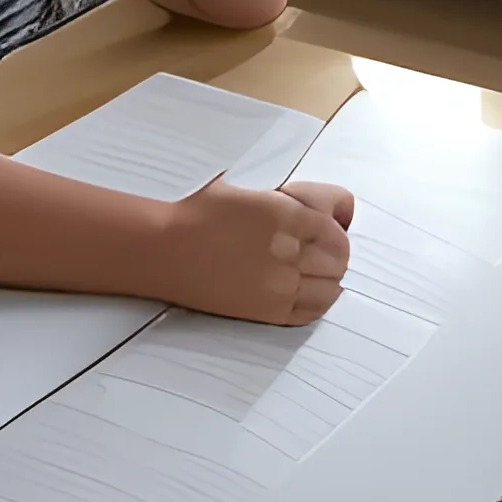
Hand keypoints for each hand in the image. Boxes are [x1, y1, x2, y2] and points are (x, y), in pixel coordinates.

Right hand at [153, 178, 353, 324]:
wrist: (163, 248)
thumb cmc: (197, 211)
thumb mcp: (247, 188)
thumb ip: (285, 198)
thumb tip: (316, 206)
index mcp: (284, 214)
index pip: (336, 231)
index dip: (338, 232)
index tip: (331, 232)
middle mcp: (287, 250)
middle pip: (337, 260)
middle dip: (334, 255)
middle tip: (325, 252)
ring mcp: (278, 283)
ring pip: (330, 288)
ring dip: (329, 279)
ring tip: (318, 273)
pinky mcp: (266, 310)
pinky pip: (310, 312)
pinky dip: (318, 303)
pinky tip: (311, 293)